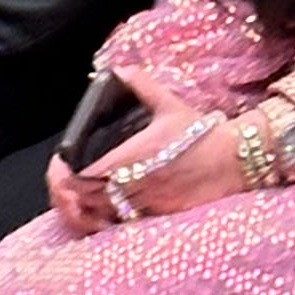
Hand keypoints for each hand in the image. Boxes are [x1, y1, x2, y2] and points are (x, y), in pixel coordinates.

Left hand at [50, 88, 239, 234]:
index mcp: (136, 154)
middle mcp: (139, 180)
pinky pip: (126, 224)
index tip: (61, 167)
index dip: (69, 174)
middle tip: (62, 186)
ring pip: (105, 214)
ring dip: (86, 210)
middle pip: (91, 197)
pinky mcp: (161, 215)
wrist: (233, 159)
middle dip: (71, 194)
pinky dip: (109, 222)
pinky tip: (102, 215)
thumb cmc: (201, 133)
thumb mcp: (170, 104)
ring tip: (76, 201)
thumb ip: (142, 85)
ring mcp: (149, 201)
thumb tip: (120, 69)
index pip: (90, 171)